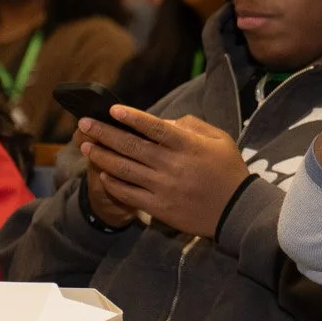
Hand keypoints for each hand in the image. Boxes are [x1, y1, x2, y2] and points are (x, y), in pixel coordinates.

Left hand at [77, 107, 249, 238]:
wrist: (236, 210)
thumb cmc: (229, 171)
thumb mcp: (220, 139)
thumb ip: (192, 126)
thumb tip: (162, 121)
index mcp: (188, 145)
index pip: (154, 127)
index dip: (132, 117)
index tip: (112, 110)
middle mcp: (172, 164)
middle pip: (131, 146)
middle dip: (104, 133)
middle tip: (85, 124)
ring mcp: (163, 187)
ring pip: (124, 169)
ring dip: (102, 156)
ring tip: (86, 147)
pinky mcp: (159, 207)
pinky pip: (129, 194)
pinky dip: (113, 183)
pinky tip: (103, 174)